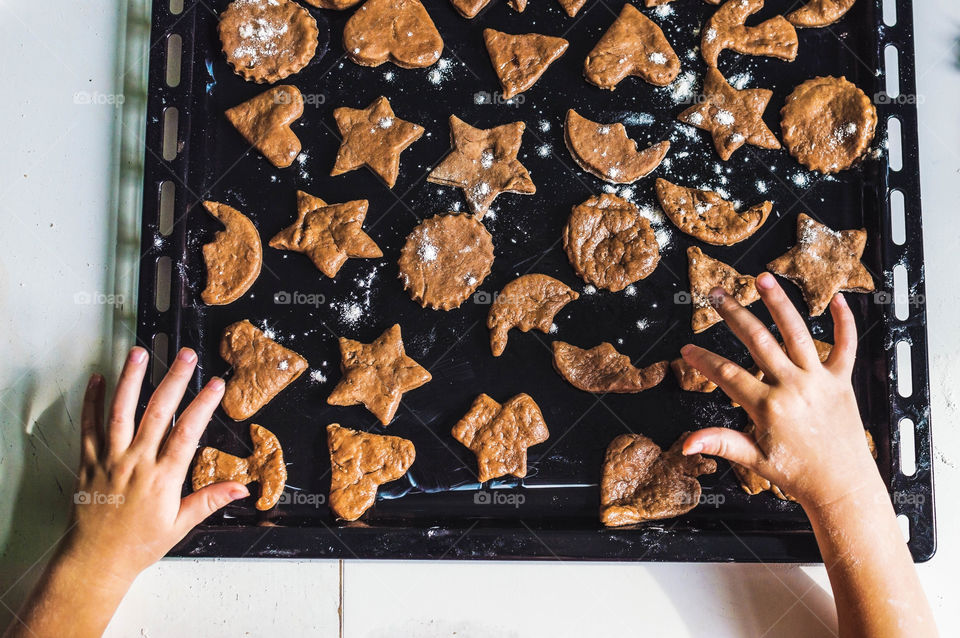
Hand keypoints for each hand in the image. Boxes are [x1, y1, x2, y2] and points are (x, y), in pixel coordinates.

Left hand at [63, 346, 247, 581]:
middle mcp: (136, 463)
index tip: (216, 385)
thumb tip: (241, 487)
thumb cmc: (138, 545)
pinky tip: (97, 380)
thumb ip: (209, 499)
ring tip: (140, 353)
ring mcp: (110, 460)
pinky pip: (88, 427)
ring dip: (131, 380)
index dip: (203, 406)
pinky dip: (91, 402)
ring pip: (120, 412)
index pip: (187, 433)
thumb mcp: (180, 525)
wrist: (95, 561)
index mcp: (162, 478)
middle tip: (186, 356)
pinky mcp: (88, 462)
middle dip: (174, 380)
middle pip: (157, 413)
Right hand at [679, 273, 878, 509]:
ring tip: (763, 279)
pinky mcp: (842, 381)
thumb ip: (720, 442)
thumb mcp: (754, 459)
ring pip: (796, 332)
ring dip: (778, 303)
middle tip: (717, 295)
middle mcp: (793, 387)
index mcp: (768, 407)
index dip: (703, 360)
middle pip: (757, 341)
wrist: (843, 486)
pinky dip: (843, 322)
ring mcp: (818, 381)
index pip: (727, 374)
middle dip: (733, 314)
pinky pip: (844, 346)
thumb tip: (686, 443)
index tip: (688, 349)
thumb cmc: (798, 474)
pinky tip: (835, 299)